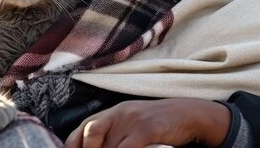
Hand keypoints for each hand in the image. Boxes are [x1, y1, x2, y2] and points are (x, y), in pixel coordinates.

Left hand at [64, 98, 230, 147]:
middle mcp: (117, 114)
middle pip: (90, 133)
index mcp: (109, 114)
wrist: (186, 114)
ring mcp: (132, 120)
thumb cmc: (155, 126)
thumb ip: (110, 136)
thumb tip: (90, 146)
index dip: (73, 146)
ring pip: (109, 145)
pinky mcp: (147, 129)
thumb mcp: (128, 125)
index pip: (81, 130)